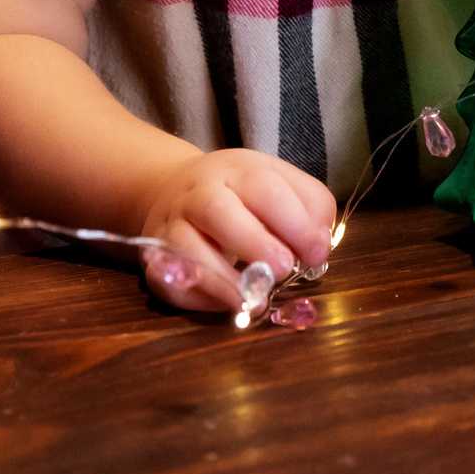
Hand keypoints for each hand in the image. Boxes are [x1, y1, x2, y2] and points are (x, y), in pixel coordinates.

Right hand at [135, 148, 338, 312]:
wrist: (174, 189)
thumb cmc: (241, 193)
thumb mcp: (280, 182)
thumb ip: (309, 207)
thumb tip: (318, 246)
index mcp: (239, 170)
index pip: (266, 189)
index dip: (296, 224)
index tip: (316, 253)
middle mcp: (201, 193)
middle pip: (220, 212)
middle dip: (256, 244)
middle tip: (284, 269)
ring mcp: (173, 224)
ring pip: (188, 247)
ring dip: (224, 278)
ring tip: (256, 297)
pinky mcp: (156, 258)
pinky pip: (173, 279)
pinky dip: (203, 295)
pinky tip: (232, 303)